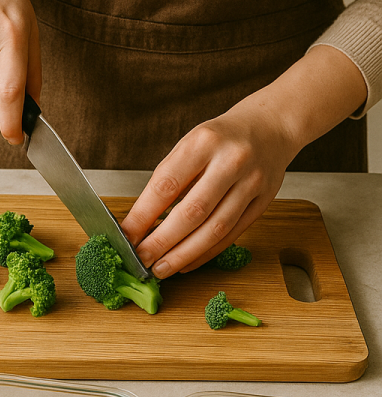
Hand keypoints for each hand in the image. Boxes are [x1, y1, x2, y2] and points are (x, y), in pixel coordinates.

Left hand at [121, 100, 295, 277]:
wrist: (270, 127)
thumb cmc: (220, 139)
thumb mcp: (189, 145)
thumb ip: (168, 179)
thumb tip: (141, 222)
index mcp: (203, 142)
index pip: (166, 185)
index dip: (143, 215)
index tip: (126, 236)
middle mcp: (231, 161)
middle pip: (192, 212)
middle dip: (163, 241)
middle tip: (142, 259)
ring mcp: (252, 183)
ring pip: (215, 229)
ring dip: (185, 254)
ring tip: (162, 268)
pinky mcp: (265, 202)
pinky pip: (232, 234)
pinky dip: (207, 253)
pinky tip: (187, 261)